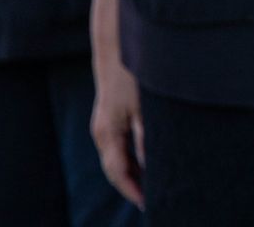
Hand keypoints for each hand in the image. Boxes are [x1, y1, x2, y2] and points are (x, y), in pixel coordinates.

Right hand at [90, 54, 144, 207]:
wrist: (117, 50)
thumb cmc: (132, 76)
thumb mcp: (144, 107)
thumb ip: (146, 137)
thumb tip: (151, 164)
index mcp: (108, 134)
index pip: (118, 172)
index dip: (132, 190)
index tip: (148, 204)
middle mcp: (102, 133)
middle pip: (115, 169)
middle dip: (132, 186)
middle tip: (152, 200)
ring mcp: (103, 125)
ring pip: (116, 158)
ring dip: (132, 172)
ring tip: (151, 186)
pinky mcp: (109, 118)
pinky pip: (117, 146)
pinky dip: (129, 158)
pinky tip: (145, 161)